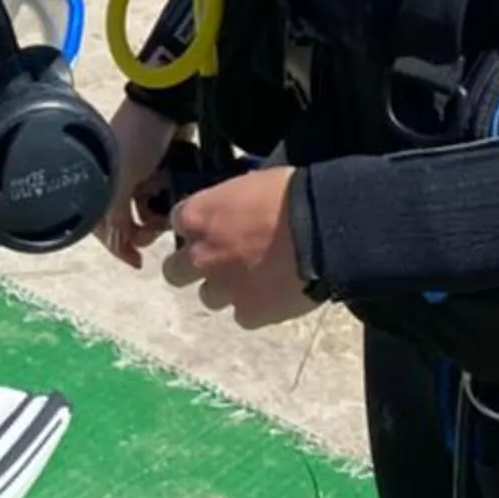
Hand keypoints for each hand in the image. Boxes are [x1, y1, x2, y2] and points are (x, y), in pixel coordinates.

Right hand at [95, 98, 180, 268]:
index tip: (138, 259)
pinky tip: (177, 187)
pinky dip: (172, 196)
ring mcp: (142, 176)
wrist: (167, 103)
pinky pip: (168, 195)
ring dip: (161, 210)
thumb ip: (115, 218)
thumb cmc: (138, 139)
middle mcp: (118, 182)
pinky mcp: (165, 168)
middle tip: (158, 224)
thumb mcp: (120, 181)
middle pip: (132, 221)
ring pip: (153, 210)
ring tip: (170, 198)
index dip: (119, 245)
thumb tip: (119, 249)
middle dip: (145, 226)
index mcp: (98, 184)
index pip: (104, 228)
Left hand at [161, 165, 313, 328]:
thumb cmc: (291, 195)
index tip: (215, 225)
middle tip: (220, 260)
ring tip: (256, 278)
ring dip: (226, 289)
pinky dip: (256, 306)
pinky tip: (276, 293)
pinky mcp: (249, 314)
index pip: (178, 222)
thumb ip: (230, 202)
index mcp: (197, 216)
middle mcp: (201, 255)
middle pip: (175, 271)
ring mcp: (223, 289)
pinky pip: (244, 315)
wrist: (324, 232)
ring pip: (209, 297)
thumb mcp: (251, 183)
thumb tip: (235, 208)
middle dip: (193, 266)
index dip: (199, 225)